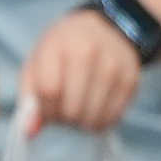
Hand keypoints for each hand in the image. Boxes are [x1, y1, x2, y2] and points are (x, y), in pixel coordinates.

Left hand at [23, 5, 142, 132]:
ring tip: (78, 107)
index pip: (49, 92)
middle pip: (72, 109)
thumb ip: (29, 97)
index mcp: (61, 46)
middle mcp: (90, 54)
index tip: (46, 107)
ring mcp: (114, 68)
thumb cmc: (64, 48)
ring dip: (81, 123)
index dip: (45, 109)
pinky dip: (100, 121)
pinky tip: (94, 108)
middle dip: (63, 118)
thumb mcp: (37, 63)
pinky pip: (112, 118)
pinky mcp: (131, 81)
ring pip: (93, 119)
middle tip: (63, 109)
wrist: (105, 28)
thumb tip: (29, 132)